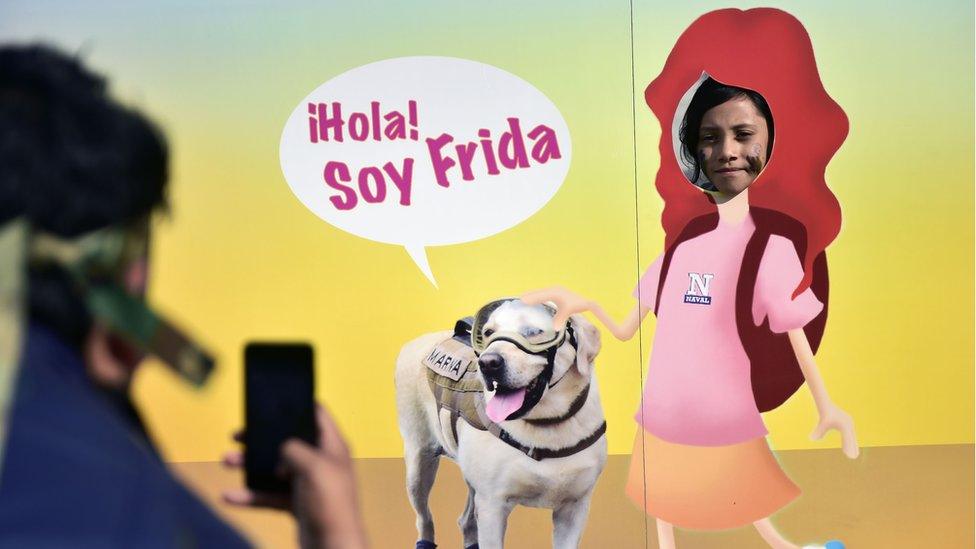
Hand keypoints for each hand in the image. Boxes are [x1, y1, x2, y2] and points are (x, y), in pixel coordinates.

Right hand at [222, 404, 368, 548]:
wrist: (332, 546)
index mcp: (331, 446)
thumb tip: (281, 448)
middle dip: (261, 438)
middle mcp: (321, 461)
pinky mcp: (297, 503)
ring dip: (250, 464)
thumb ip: (294, 447)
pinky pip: (269, 495)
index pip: (317, 414)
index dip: (297, 404)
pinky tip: (229, 496)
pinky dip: (250, 495)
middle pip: (288, 441)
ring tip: (225, 460)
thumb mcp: (313, 465)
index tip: (274, 399)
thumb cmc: (330, 503)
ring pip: (274, 468)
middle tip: (238, 435)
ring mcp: (308, 483)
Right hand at [521, 286, 591, 327]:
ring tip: (523, 298)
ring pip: (540, 292)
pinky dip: (537, 296)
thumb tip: (554, 329)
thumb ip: (560, 319)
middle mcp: (553, 289)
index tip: (522, 300)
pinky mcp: (555, 292)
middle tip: (518, 299)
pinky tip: (533, 298)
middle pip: (538, 292)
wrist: (585, 301)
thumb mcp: (567, 312)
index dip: (531, 298)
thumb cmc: (576, 305)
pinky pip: (543, 293)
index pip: (540, 296)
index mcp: (555, 293)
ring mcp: (554, 290)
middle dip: (529, 295)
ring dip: (532, 295)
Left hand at [811, 402, 858, 458]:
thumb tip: (812, 439)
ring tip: (852, 455)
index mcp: (845, 425)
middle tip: (852, 457)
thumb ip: (818, 432)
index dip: (848, 447)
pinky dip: (849, 440)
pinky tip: (848, 446)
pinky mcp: (848, 422)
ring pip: (851, 436)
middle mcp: (849, 424)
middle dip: (852, 447)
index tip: (849, 456)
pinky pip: (849, 433)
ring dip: (852, 444)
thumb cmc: (824, 414)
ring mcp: (849, 423)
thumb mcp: (822, 424)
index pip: (848, 439)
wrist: (826, 404)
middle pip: (852, 438)